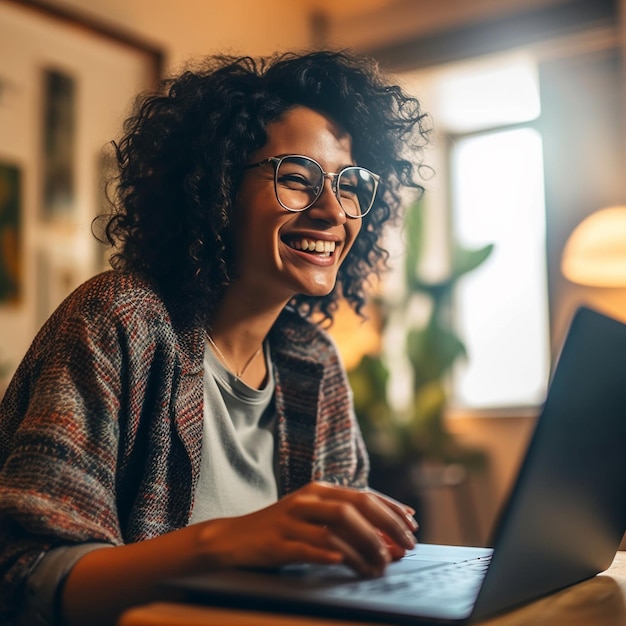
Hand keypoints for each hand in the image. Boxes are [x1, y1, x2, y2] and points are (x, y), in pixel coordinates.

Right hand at [196, 482, 417, 576]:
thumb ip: (346, 526)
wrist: (234, 538)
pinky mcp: (277, 541)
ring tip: (381, 565)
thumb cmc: (282, 530)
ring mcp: (291, 519)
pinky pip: (307, 546)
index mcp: (320, 490)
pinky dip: (327, 553)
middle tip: (406, 546)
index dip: (391, 509)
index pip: (364, 495)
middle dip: (386, 526)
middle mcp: (308, 499)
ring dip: (364, 546)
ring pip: (335, 527)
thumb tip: (389, 543)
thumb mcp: (313, 520)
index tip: (412, 525)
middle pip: (355, 506)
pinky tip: (342, 561)